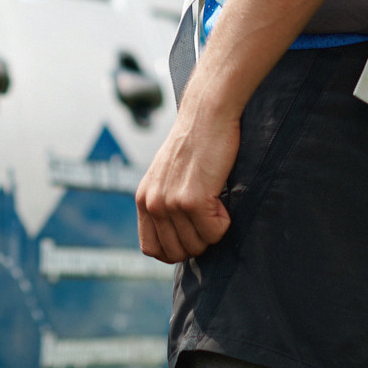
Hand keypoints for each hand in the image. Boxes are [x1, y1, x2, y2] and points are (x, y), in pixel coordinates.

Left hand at [136, 108, 238, 262]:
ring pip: (197, 245)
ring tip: (215, 203)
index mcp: (143, 198)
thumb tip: (178, 237)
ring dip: (212, 231)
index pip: (152, 248)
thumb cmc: (194, 143)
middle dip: (198, 242)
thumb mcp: (166, 175)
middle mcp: (152, 203)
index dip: (175, 250)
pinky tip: (221, 198)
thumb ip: (164, 203)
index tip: (192, 236)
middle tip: (208, 217)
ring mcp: (170, 203)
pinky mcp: (192, 200)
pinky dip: (224, 222)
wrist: (207, 114)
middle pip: (176, 252)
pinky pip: (214, 233)